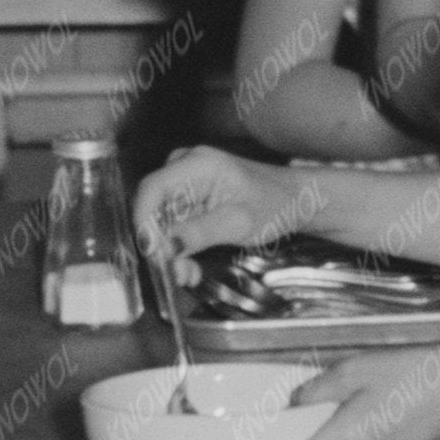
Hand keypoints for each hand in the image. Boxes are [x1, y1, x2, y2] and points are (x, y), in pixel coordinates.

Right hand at [139, 144, 304, 271]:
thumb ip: (200, 233)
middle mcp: (183, 168)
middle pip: (153, 207)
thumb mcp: (239, 223)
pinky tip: (191, 267)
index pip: (151, 189)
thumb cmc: (274, 205)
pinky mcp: (189, 198)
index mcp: (196, 164)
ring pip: (162, 221)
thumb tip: (165, 247)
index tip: (152, 254)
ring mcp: (184, 183)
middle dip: (160, 245)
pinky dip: (180, 248)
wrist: (295, 200)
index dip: (144, 223)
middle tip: (176, 274)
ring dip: (171, 252)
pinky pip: (174, 225)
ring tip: (188, 275)